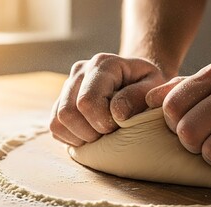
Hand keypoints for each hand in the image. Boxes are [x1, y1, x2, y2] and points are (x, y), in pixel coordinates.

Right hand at [50, 53, 165, 145]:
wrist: (138, 81)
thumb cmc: (149, 85)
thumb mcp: (155, 85)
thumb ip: (139, 96)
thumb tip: (117, 112)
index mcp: (103, 64)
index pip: (88, 101)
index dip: (102, 122)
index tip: (119, 125)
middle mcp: (80, 70)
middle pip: (68, 113)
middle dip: (90, 132)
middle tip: (111, 133)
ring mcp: (68, 85)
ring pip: (57, 121)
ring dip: (80, 137)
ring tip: (102, 135)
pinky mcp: (61, 101)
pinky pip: (55, 127)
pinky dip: (72, 138)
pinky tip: (92, 135)